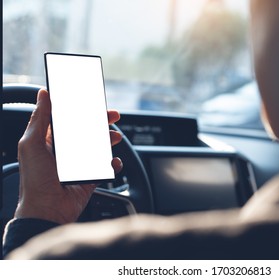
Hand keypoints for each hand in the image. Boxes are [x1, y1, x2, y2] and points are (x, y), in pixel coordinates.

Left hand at [15, 89, 122, 223]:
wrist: (47, 211)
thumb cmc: (34, 180)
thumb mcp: (31, 144)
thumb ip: (39, 119)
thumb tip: (43, 94)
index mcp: (50, 141)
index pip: (69, 120)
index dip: (81, 110)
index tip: (92, 102)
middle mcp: (66, 152)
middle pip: (88, 131)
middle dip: (101, 122)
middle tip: (112, 115)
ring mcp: (80, 165)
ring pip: (100, 147)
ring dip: (109, 140)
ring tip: (115, 137)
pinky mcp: (91, 177)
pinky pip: (106, 167)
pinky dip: (113, 163)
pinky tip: (113, 161)